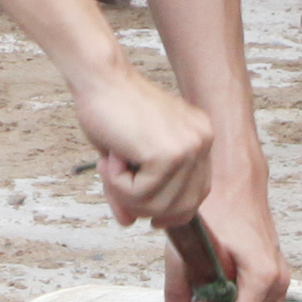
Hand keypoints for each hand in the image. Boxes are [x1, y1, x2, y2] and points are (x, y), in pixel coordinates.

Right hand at [74, 63, 219, 231]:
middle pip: (182, 207)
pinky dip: (117, 184)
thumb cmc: (110, 110)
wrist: (99, 79)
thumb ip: (132, 191)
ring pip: (159, 205)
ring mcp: (189, 146)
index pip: (198, 193)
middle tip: (115, 181)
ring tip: (112, 164)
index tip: (151, 218)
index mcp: (200, 136)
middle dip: (143, 206)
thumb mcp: (127, 157)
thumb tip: (127, 223)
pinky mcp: (168, 154)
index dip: (173, 212)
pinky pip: (140, 195)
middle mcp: (202, 140)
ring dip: (125, 193)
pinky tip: (112, 157)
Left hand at [162, 204, 292, 301]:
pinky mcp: (277, 275)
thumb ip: (178, 286)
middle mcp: (279, 281)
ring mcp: (282, 279)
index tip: (195, 296)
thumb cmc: (214, 207)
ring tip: (214, 296)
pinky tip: (224, 289)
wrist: (235, 181)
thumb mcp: (185, 247)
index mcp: (262, 275)